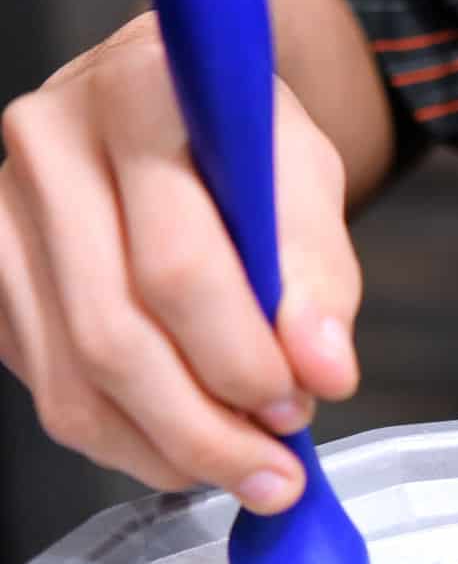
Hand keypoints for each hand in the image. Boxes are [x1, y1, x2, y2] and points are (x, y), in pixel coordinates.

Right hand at [0, 11, 362, 512]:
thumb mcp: (306, 178)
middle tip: (276, 468)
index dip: (242, 357)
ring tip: (244, 464)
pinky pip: (55, 395)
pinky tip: (186, 441)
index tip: (301, 400)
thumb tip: (321, 369)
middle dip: (208, 429)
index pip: (176, 265)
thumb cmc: (241, 145)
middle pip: (114, 339)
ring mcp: (2, 213)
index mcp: (136, 95)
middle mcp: (49, 145)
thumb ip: (320, 273)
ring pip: (75, 386)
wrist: (176, 114)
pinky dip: (132, 442)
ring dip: (171, 451)